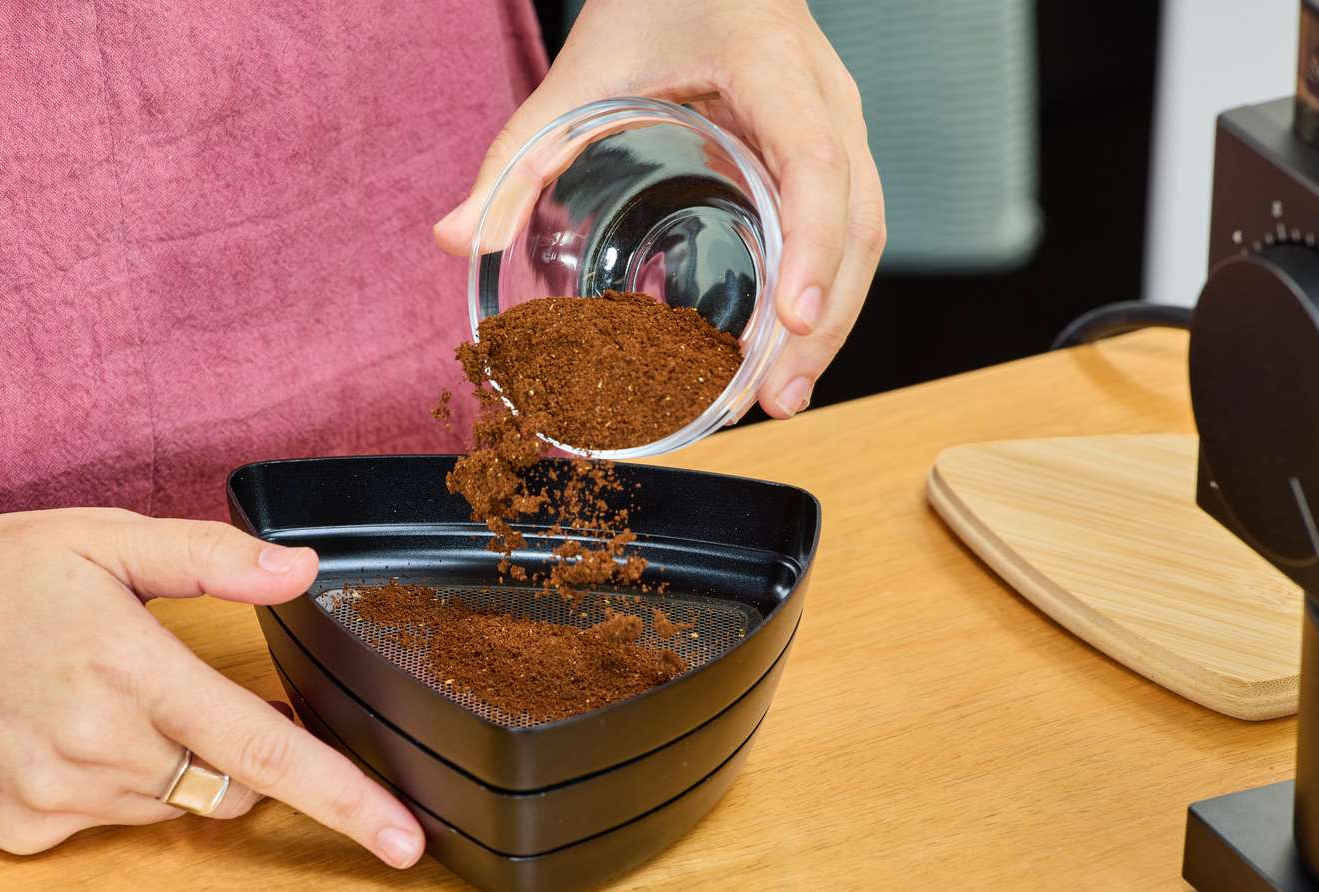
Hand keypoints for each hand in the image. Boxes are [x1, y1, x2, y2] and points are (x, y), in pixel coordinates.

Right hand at [0, 484, 423, 867]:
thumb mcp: (105, 538)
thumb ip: (212, 558)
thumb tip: (302, 570)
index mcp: (132, 669)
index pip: (266, 751)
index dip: (346, 799)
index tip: (404, 838)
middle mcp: (96, 746)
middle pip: (227, 785)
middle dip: (233, 750)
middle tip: (170, 688)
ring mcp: (51, 798)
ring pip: (168, 804)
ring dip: (162, 763)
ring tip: (94, 698)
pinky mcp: (14, 833)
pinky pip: (102, 824)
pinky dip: (102, 786)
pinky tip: (52, 732)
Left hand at [434, 0, 884, 419]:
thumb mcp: (582, 69)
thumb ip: (519, 154)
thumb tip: (454, 239)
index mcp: (774, 66)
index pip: (816, 161)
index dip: (815, 243)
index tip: (793, 317)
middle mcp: (826, 99)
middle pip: (859, 219)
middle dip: (828, 318)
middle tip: (776, 398)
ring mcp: (839, 126)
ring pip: (865, 232)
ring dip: (832, 322)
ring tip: (780, 396)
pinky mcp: (830, 153)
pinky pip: (846, 229)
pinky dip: (824, 294)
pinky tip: (784, 351)